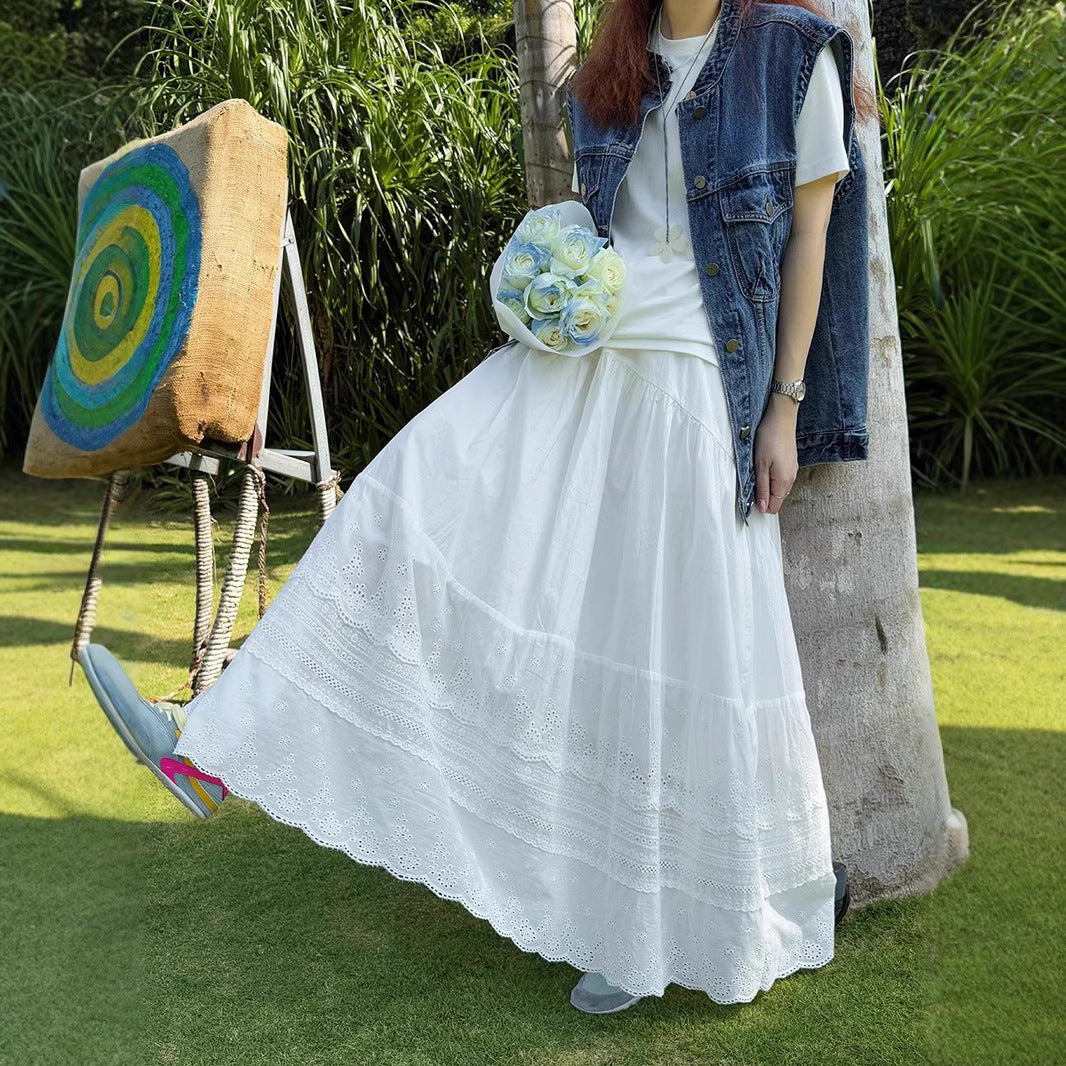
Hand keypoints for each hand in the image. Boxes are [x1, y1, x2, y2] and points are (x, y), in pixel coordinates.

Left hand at [753, 396, 798, 514]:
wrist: (781, 417)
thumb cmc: (769, 438)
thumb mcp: (760, 465)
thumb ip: (762, 488)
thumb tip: (762, 508)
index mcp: (783, 482)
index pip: (774, 507)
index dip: (761, 506)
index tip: (750, 497)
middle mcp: (791, 479)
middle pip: (777, 499)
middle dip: (764, 497)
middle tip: (751, 483)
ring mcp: (792, 470)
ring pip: (779, 489)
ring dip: (768, 487)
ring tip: (757, 473)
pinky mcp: (791, 463)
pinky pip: (781, 479)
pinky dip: (772, 478)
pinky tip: (765, 466)